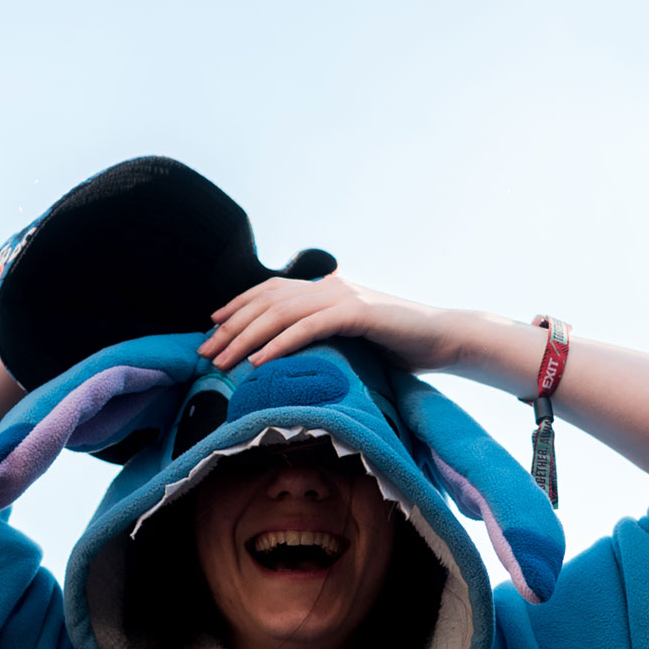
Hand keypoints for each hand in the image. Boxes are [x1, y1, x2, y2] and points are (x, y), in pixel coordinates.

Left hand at [199, 274, 473, 373]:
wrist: (443, 338)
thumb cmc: (400, 344)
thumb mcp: (354, 335)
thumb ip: (326, 332)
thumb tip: (296, 349)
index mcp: (326, 287)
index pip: (271, 291)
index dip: (238, 305)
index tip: (212, 325)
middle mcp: (329, 286)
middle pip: (267, 302)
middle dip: (231, 327)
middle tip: (205, 352)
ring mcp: (342, 297)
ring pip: (280, 314)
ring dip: (246, 339)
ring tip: (222, 362)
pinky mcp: (356, 314)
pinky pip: (307, 328)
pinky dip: (279, 344)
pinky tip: (258, 362)